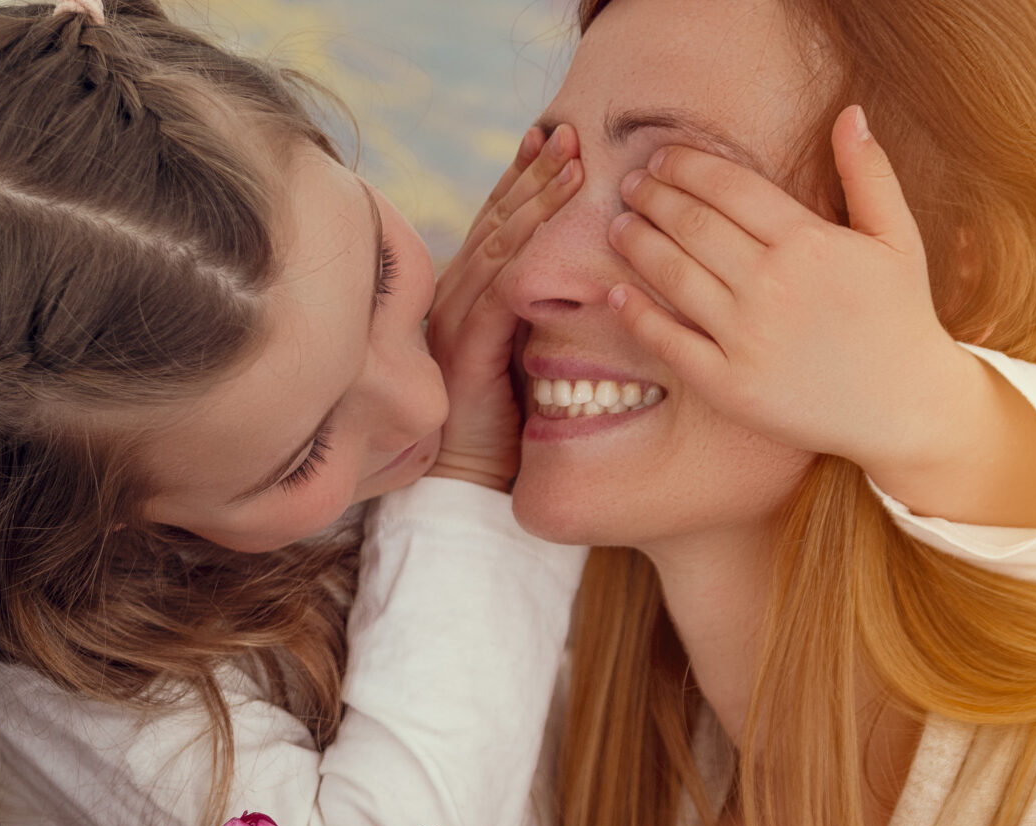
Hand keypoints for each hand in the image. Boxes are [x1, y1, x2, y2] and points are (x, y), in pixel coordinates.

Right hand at [427, 126, 584, 491]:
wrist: (464, 484)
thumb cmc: (501, 426)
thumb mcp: (521, 354)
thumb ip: (535, 314)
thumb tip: (584, 277)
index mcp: (464, 296)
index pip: (496, 226)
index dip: (522, 181)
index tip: (552, 141)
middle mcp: (451, 298)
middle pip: (495, 221)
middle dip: (531, 174)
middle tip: (565, 132)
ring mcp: (452, 321)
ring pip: (498, 245)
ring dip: (535, 200)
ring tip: (569, 162)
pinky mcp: (465, 348)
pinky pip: (499, 289)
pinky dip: (529, 255)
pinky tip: (555, 229)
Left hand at [605, 106, 1035, 525]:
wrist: (905, 408)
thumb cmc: (900, 318)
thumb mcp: (897, 239)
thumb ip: (869, 174)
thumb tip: (849, 113)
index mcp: (808, 242)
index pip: (730, 187)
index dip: (687, 167)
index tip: (661, 157)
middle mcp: (771, 285)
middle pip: (693, 226)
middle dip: (653, 198)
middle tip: (629, 185)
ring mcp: (746, 337)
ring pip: (674, 277)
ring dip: (637, 245)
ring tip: (617, 227)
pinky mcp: (730, 385)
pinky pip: (671, 343)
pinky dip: (638, 317)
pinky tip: (616, 295)